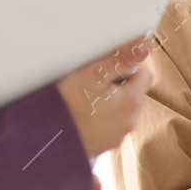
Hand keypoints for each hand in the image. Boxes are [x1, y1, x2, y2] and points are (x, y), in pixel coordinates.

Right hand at [56, 35, 153, 157]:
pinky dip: (100, 119)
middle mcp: (130, 122)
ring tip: (84, 100)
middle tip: (92, 85)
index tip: (106, 69)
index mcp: (132, 102)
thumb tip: (147, 44)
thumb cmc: (66, 104)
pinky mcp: (104, 145)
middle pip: (134, 93)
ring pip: (121, 110)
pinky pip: (109, 126)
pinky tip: (81, 116)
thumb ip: (123, 58)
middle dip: (118, 85)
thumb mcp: (94, 73)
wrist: (42, 137)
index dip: (127, 67)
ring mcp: (117, 136)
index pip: (144, 74)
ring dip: (109, 103)